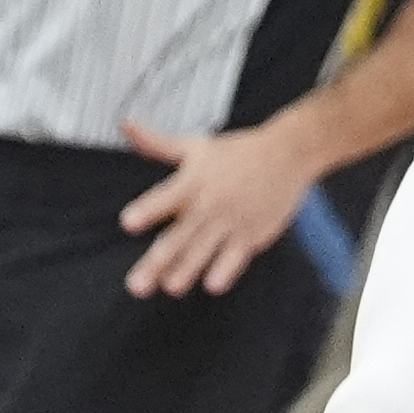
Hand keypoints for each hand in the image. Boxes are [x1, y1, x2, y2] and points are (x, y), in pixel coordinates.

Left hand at [118, 115, 320, 296]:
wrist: (288, 153)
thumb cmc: (239, 151)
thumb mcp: (195, 145)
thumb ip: (157, 143)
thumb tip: (126, 125)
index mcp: (192, 181)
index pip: (164, 198)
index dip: (147, 210)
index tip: (128, 222)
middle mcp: (209, 203)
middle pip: (179, 236)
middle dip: (157, 261)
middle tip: (137, 284)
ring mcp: (232, 221)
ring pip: (204, 251)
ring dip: (186, 271)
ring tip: (171, 287)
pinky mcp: (253, 235)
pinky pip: (236, 257)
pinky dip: (225, 271)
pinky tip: (213, 285)